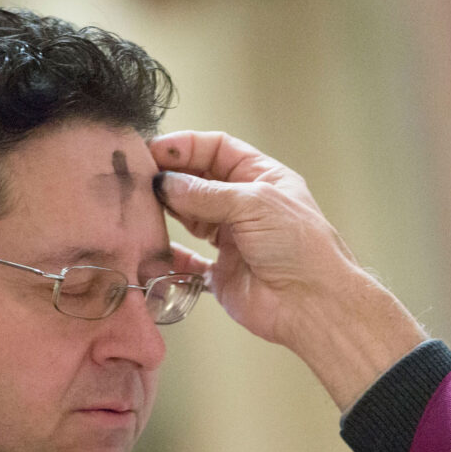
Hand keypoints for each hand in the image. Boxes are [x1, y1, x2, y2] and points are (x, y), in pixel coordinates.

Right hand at [150, 130, 425, 409]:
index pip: (216, 150)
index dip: (185, 147)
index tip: (154, 152)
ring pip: (189, 217)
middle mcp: (243, 206)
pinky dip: (170, 256)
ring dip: (166, 212)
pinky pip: (187, 261)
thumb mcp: (253, 204)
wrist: (311, 304)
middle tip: (139, 179)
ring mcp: (230, 239)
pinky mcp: (219, 273)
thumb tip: (165, 183)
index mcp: (260, 178)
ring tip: (141, 208)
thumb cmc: (299, 246)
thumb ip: (205, 193)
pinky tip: (154, 249)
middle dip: (170, 178)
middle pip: (198, 182)